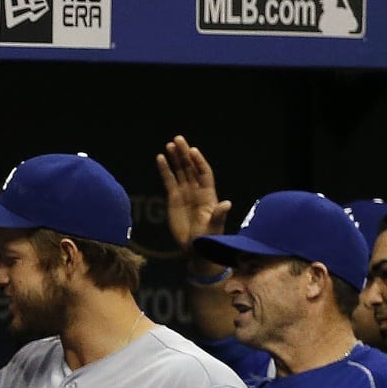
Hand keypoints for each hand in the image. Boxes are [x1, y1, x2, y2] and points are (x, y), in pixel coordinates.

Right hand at [156, 135, 230, 251]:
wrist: (195, 248)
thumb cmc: (208, 238)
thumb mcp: (214, 227)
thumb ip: (218, 214)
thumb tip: (226, 204)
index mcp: (208, 195)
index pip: (203, 173)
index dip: (199, 161)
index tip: (192, 150)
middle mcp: (197, 190)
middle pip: (190, 167)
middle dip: (184, 153)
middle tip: (178, 139)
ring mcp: (185, 193)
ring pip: (180, 171)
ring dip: (175, 158)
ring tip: (168, 145)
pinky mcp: (174, 198)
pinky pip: (169, 181)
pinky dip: (165, 170)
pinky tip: (160, 158)